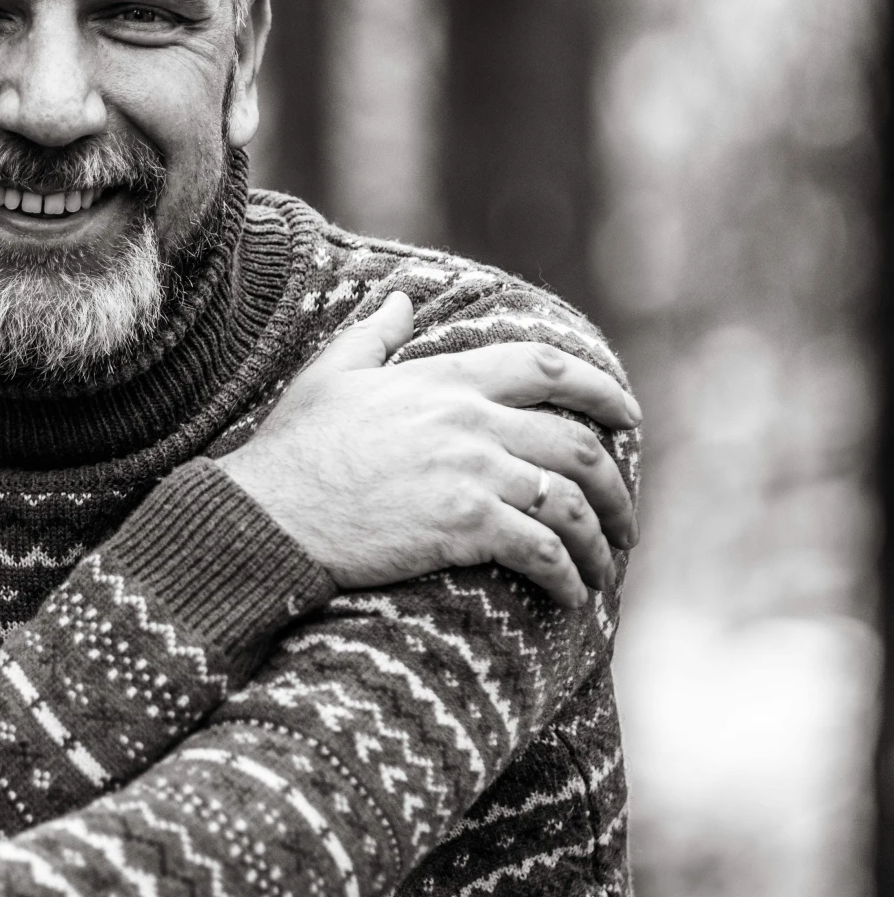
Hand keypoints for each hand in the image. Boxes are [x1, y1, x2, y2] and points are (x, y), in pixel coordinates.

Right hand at [223, 292, 639, 606]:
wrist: (268, 513)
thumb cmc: (294, 448)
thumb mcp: (330, 374)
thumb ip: (373, 334)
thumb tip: (399, 299)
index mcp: (444, 379)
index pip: (546, 368)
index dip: (599, 389)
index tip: (628, 414)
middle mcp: (469, 420)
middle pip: (575, 443)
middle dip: (615, 485)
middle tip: (626, 518)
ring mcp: (469, 471)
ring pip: (569, 502)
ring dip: (600, 540)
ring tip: (605, 567)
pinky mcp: (463, 524)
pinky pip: (542, 550)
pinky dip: (568, 576)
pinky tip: (571, 596)